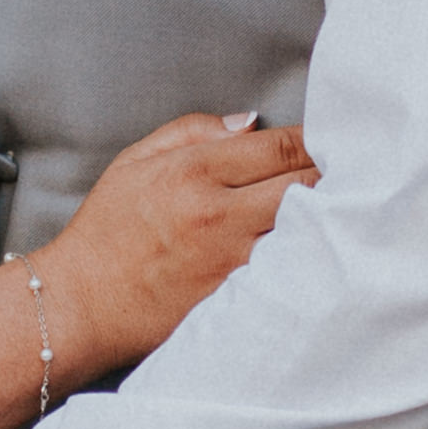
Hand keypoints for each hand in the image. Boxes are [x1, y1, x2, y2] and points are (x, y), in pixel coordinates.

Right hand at [42, 111, 315, 377]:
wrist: (80, 305)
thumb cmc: (106, 233)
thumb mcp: (136, 161)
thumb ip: (194, 130)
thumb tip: (250, 123)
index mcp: (194, 171)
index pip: (283, 147)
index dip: (319, 140)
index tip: (334, 141)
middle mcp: (219, 214)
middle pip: (309, 185)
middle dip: (333, 176)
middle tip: (347, 175)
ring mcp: (233, 261)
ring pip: (310, 230)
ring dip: (329, 218)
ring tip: (340, 211)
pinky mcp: (238, 300)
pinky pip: (291, 271)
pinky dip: (309, 257)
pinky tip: (318, 252)